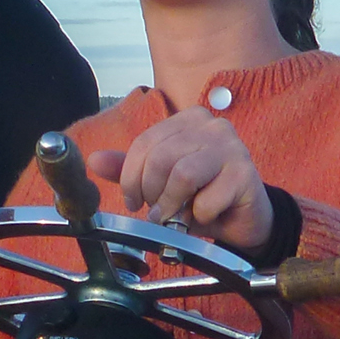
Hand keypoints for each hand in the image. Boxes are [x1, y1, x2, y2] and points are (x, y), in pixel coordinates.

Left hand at [84, 107, 273, 254]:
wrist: (243, 218)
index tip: (133, 200)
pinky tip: (206, 215)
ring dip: (172, 205)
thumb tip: (94, 160)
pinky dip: (199, 217)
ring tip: (176, 216)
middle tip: (157, 211)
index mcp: (188, 120)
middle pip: (161, 158)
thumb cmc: (200, 195)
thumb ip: (130, 169)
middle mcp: (212, 126)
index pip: (145, 142)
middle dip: (151, 192)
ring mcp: (232, 147)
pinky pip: (207, 200)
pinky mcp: (245, 174)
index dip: (130, 176)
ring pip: (183, 175)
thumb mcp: (160, 181)